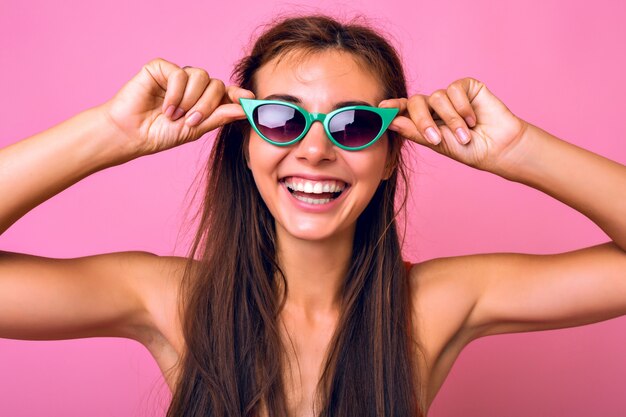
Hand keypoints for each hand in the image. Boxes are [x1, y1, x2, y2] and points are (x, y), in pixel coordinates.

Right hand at [97, 58, 254, 157]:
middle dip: (207, 105)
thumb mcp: (196, 128)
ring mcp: (177, 76)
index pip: (226, 92)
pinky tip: (165, 106)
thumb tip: (245, 108)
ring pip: (201, 76)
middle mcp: (192, 86)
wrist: (132, 134)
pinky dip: (175, 92)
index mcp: (203, 100)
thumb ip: (220, 116)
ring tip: (174, 115)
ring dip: (190, 100)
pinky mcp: (160, 68)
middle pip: (216, 84)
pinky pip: (180, 73)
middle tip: (191, 121)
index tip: (250, 99)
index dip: (238, 94)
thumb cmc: (161, 134)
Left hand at [380, 77, 528, 172]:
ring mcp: (450, 95)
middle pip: (416, 102)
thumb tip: (391, 121)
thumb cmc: (469, 149)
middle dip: (423, 120)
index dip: (392, 107)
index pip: (403, 110)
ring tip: (465, 136)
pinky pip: (455, 89)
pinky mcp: (466, 87)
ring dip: (451, 120)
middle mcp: (434, 106)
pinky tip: (473, 119)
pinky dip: (463, 107)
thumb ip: (415, 131)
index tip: (381, 108)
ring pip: (436, 97)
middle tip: (436, 138)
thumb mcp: (438, 143)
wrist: (497, 148)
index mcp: (423, 120)